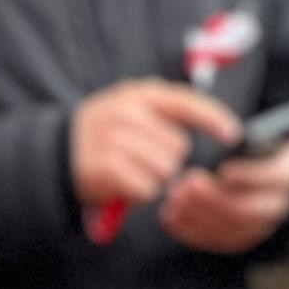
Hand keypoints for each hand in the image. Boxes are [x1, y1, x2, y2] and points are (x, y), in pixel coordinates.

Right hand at [68, 79, 239, 212]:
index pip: (185, 101)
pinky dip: (139, 194)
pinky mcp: (106, 168)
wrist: (56, 154)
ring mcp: (114, 139)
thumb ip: (165, 114)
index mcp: (138, 95)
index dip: (213, 118)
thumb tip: (216, 128)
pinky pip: (146, 188)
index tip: (233, 134)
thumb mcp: (130, 109)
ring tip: (131, 172)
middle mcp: (127, 112)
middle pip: (178, 147)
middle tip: (142, 160)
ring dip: (154, 178)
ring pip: (165, 170)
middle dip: (168, 160)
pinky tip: (122, 184)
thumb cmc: (105, 135)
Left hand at [162, 140, 288, 255]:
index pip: (274, 178)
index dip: (248, 175)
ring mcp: (258, 226)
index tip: (223, 170)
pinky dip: (191, 231)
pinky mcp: (240, 239)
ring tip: (175, 198)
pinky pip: (216, 241)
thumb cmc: (251, 148)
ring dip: (199, 215)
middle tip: (188, 183)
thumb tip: (235, 136)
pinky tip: (170, 216)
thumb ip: (247, 137)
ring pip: (231, 229)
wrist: (258, 174)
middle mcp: (276, 205)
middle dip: (215, 198)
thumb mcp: (256, 136)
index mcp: (284, 175)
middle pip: (249, 210)